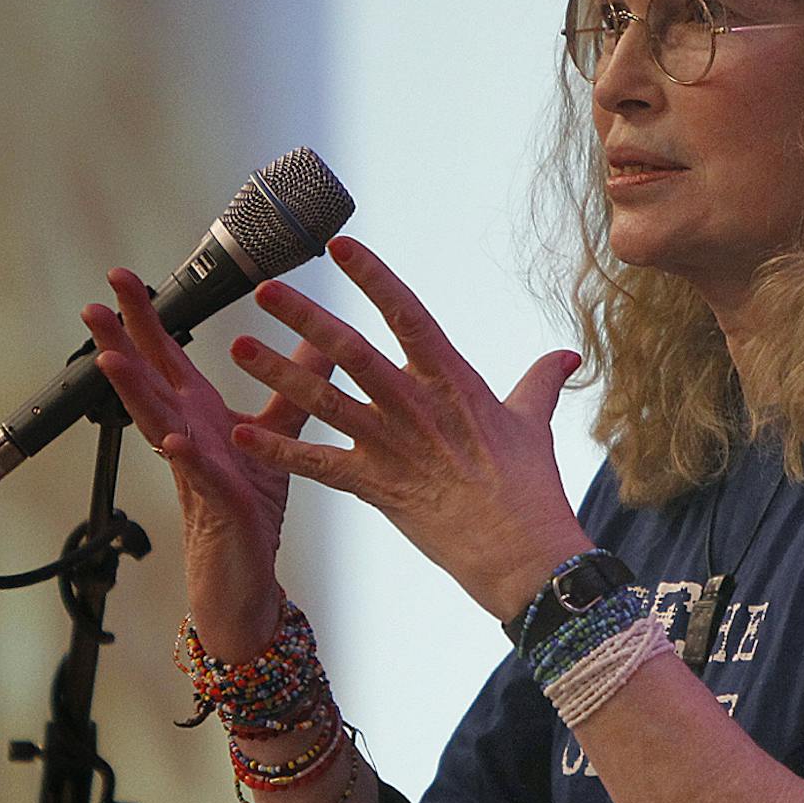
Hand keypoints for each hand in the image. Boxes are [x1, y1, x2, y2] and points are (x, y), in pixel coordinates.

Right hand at [81, 269, 335, 661]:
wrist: (246, 579)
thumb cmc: (252, 508)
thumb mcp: (276, 435)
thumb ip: (293, 385)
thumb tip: (320, 335)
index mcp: (200, 414)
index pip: (166, 356)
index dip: (144, 317)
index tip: (120, 277)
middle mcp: (190, 434)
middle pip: (148, 380)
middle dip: (121, 341)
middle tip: (94, 305)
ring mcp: (197, 468)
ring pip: (158, 422)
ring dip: (134, 392)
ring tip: (110, 362)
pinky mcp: (218, 504)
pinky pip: (199, 476)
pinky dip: (184, 457)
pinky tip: (172, 439)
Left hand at [230, 236, 591, 621]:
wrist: (522, 555)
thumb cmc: (530, 490)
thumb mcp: (532, 424)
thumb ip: (539, 382)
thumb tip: (566, 356)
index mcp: (452, 381)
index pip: (407, 314)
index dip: (373, 278)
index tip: (340, 246)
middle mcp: (415, 406)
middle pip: (350, 351)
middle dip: (305, 318)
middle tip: (263, 290)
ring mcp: (391, 446)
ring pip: (324, 400)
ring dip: (277, 374)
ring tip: (237, 347)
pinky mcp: (375, 487)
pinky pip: (317, 464)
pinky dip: (278, 450)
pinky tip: (241, 434)